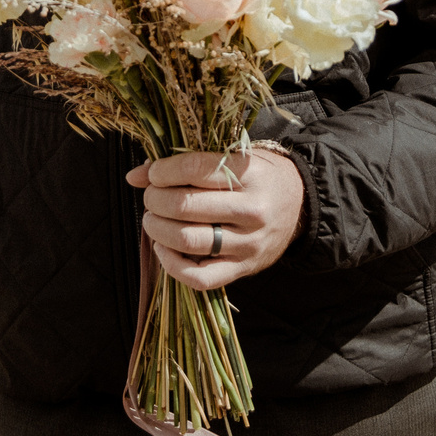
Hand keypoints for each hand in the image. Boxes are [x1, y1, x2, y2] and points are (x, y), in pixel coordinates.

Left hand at [124, 147, 303, 292]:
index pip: (195, 169)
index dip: (163, 171)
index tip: (154, 173)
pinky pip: (200, 277)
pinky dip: (172, 265)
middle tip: (151, 197)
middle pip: (186, 206)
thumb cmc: (258, 176)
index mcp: (250, 173)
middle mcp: (252, 209)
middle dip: (155, 199)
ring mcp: (249, 243)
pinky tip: (163, 247)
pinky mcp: (243, 268)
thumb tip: (135, 176)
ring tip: (153, 219)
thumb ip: (184, 162)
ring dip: (158, 229)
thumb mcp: (231, 157)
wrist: (300, 205)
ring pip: (188, 241)